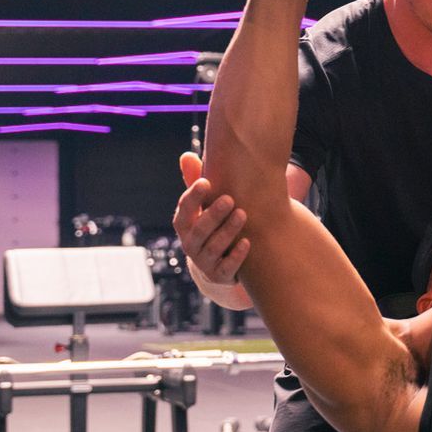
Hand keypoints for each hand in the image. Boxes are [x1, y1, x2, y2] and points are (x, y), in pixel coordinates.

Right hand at [174, 152, 253, 309]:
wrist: (218, 267)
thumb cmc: (211, 227)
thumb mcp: (204, 206)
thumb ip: (196, 182)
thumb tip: (187, 155)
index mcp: (185, 226)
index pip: (183, 211)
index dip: (192, 198)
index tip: (206, 182)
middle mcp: (190, 245)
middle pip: (198, 231)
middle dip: (212, 215)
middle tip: (229, 199)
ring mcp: (204, 262)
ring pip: (212, 248)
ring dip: (227, 231)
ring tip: (243, 215)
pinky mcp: (219, 276)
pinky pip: (226, 268)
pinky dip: (236, 256)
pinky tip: (248, 242)